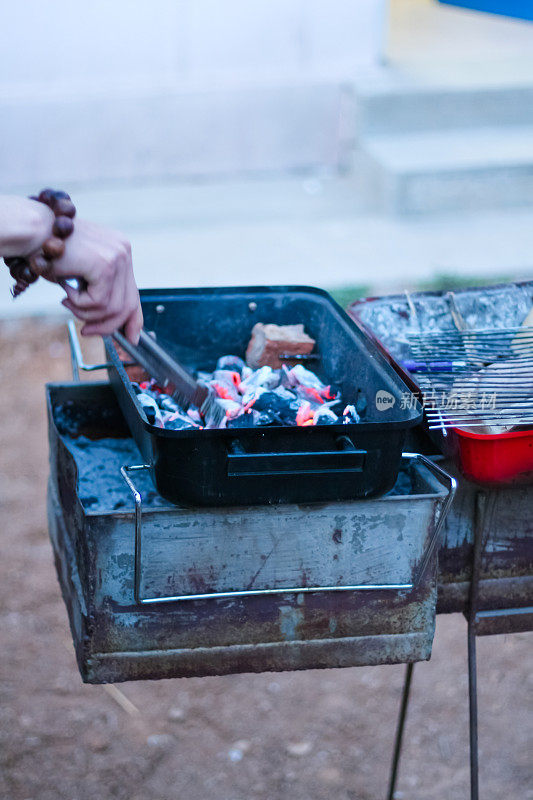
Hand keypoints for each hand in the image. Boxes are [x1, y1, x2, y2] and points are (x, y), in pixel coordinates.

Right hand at [51, 219, 142, 343]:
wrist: (34, 232)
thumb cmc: (50, 253)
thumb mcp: (81, 274)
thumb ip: (99, 292)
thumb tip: (109, 322)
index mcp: (121, 252)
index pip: (135, 294)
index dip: (134, 321)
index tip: (131, 339)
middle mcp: (124, 252)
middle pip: (127, 305)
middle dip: (107, 325)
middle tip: (86, 331)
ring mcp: (118, 257)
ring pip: (112, 307)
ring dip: (85, 312)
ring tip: (67, 300)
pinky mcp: (106, 264)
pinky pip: (99, 301)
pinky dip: (79, 303)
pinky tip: (66, 289)